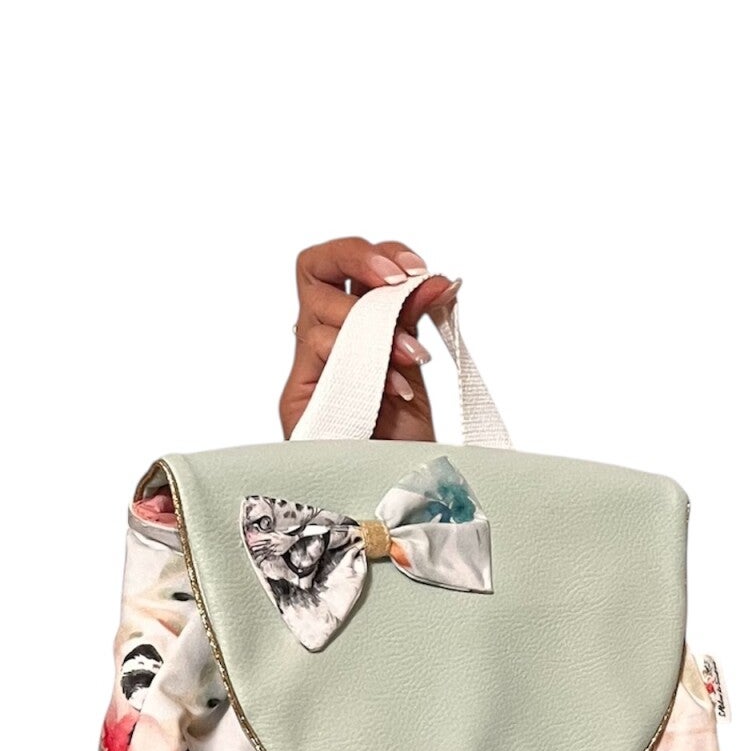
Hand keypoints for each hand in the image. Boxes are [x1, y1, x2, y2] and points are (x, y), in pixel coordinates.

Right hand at [278, 238, 458, 440]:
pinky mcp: (299, 398)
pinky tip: (397, 387)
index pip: (342, 265)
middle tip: (400, 280)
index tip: (419, 269)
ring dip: (376, 323)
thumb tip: (439, 280)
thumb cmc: (402, 439)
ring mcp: (308, 367)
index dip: (376, 255)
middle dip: (359, 260)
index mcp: (348, 327)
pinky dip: (365, 360)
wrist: (395, 495)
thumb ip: (414, 322)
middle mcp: (322, 339)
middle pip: (314, 267)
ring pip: (320, 309)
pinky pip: (322, 351)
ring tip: (413, 358)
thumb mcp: (412, 368)